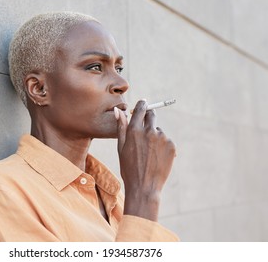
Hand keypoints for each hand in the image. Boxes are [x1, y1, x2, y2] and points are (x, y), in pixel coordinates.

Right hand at [115, 99, 175, 220]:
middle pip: (152, 115)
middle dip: (149, 118)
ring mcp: (162, 138)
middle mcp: (149, 131)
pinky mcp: (171, 146)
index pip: (141, 108)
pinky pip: (166, 141)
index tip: (144, 103)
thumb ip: (120, 126)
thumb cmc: (128, 168)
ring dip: (154, 137)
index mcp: (134, 130)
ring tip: (148, 154)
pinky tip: (156, 158)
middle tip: (145, 130)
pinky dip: (162, 146)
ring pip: (158, 131)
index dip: (142, 105)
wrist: (144, 187)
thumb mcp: (121, 147)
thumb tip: (118, 110)